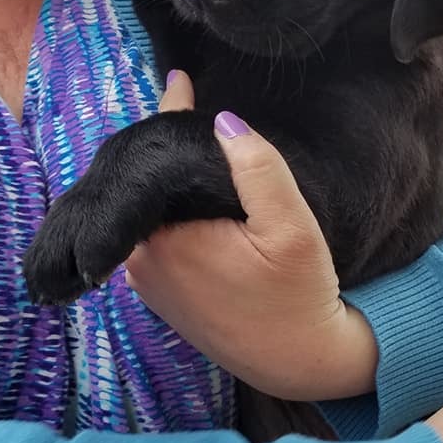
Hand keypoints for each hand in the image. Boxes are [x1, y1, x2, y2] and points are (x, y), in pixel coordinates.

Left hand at [125, 70, 378, 400]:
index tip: (180, 80)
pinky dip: (172, 214)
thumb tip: (223, 120)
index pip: (157, 163)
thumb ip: (260, 169)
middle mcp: (143, 261)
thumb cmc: (300, 295)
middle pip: (149, 188)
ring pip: (152, 212)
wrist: (298, 362)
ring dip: (171, 185)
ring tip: (196, 144)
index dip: (171, 115)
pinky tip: (197, 198)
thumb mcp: (292, 227)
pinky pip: (156, 238)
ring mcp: (148, 282)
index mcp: (166, 239)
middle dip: (170, 151)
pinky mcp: (161, 295)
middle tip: (192, 103)